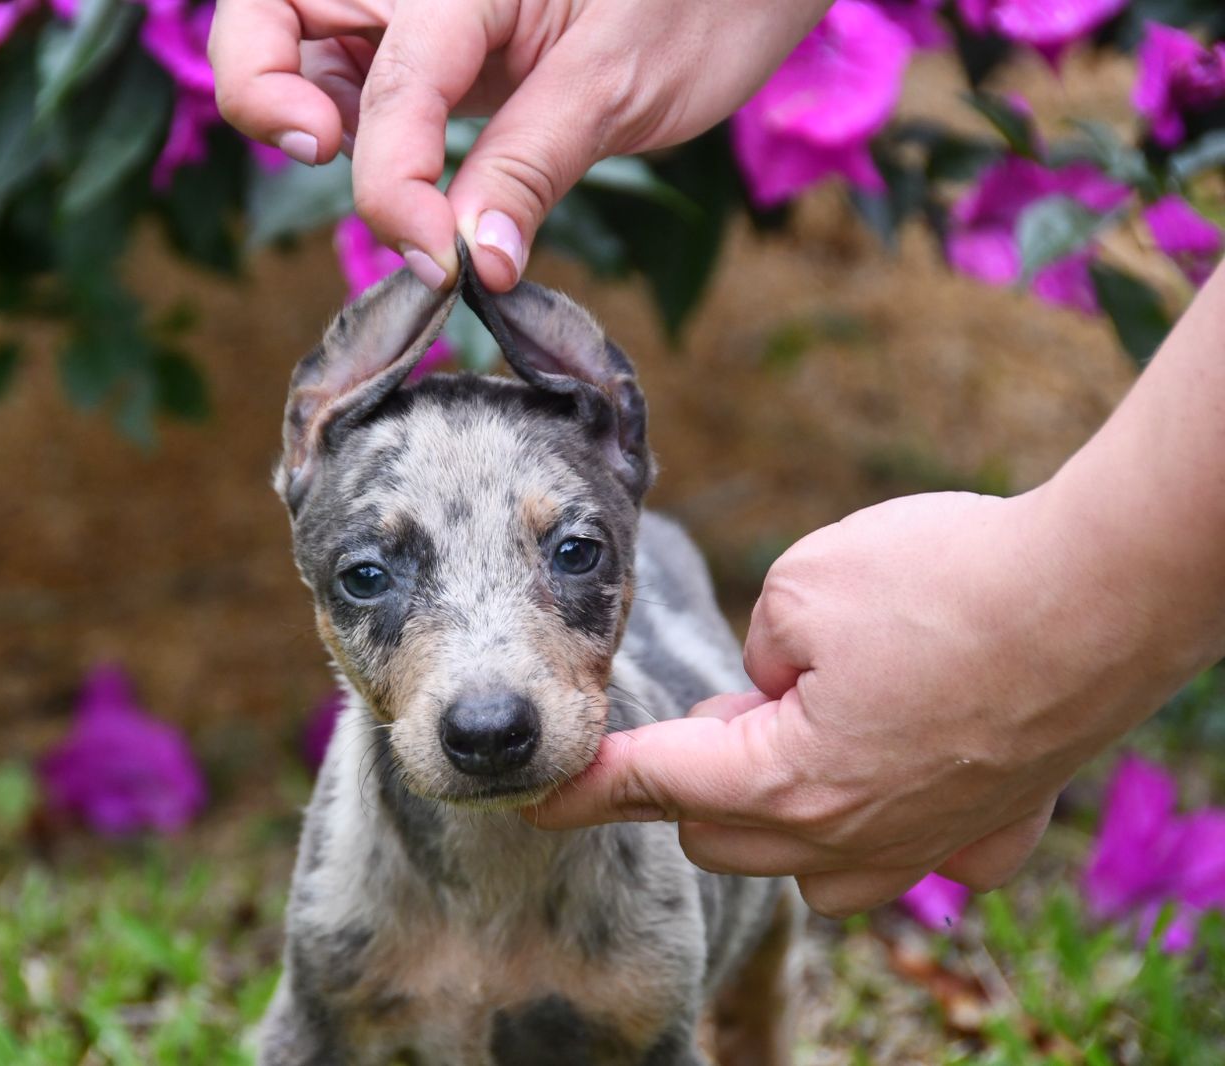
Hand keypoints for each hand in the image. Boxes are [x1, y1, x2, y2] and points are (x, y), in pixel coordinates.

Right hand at [209, 0, 829, 291]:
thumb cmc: (695, 1)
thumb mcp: (620, 84)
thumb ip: (533, 166)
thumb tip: (474, 264)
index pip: (389, 85)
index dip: (396, 187)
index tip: (440, 262)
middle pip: (266, 15)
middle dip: (263, 94)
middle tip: (324, 156)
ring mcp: (413, 8)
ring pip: (292, 48)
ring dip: (295, 113)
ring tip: (379, 179)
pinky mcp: (426, 42)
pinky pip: (349, 80)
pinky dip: (350, 130)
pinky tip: (401, 176)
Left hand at [526, 488, 1198, 916]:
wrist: (1104, 593)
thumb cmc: (948, 580)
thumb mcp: (804, 586)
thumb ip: (758, 651)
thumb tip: (771, 683)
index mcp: (784, 779)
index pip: (653, 785)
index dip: (586, 785)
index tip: (537, 797)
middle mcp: (851, 837)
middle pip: (723, 832)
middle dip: (693, 774)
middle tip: (718, 705)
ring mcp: (928, 843)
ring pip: (810, 861)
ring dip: (778, 807)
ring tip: (799, 727)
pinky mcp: (993, 827)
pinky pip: (914, 854)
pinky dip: (885, 817)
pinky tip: (902, 761)